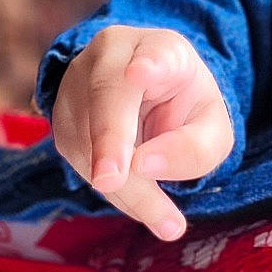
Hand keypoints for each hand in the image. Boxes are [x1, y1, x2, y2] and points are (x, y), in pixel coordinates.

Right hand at [51, 26, 234, 239]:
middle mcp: (112, 57)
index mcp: (161, 49)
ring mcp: (77, 84)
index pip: (156, 53)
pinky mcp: (61, 120)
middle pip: (107, 98)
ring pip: (89, 139)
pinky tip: (144, 206)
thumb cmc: (182, 108)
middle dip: (109, 139)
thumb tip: (146, 166)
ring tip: (167, 222)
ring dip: (123, 187)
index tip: (140, 74)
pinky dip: (115, 192)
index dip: (149, 64)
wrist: (145, 97)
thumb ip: (196, 146)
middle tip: (110, 180)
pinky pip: (82, 162)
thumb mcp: (210, 126)